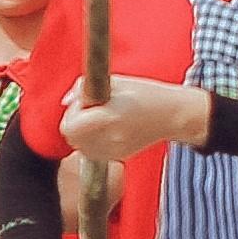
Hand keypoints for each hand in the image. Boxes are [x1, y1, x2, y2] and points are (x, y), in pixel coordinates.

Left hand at [64, 77, 207, 159]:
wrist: (172, 115)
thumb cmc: (146, 93)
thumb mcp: (116, 81)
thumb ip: (85, 88)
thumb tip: (65, 101)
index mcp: (109, 116)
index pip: (71, 125)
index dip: (73, 112)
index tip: (83, 102)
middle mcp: (110, 137)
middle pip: (72, 138)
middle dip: (74, 122)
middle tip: (89, 109)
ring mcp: (115, 151)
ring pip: (80, 146)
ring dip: (82, 133)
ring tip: (99, 118)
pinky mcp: (118, 157)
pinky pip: (93, 152)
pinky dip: (92, 141)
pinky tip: (106, 128)